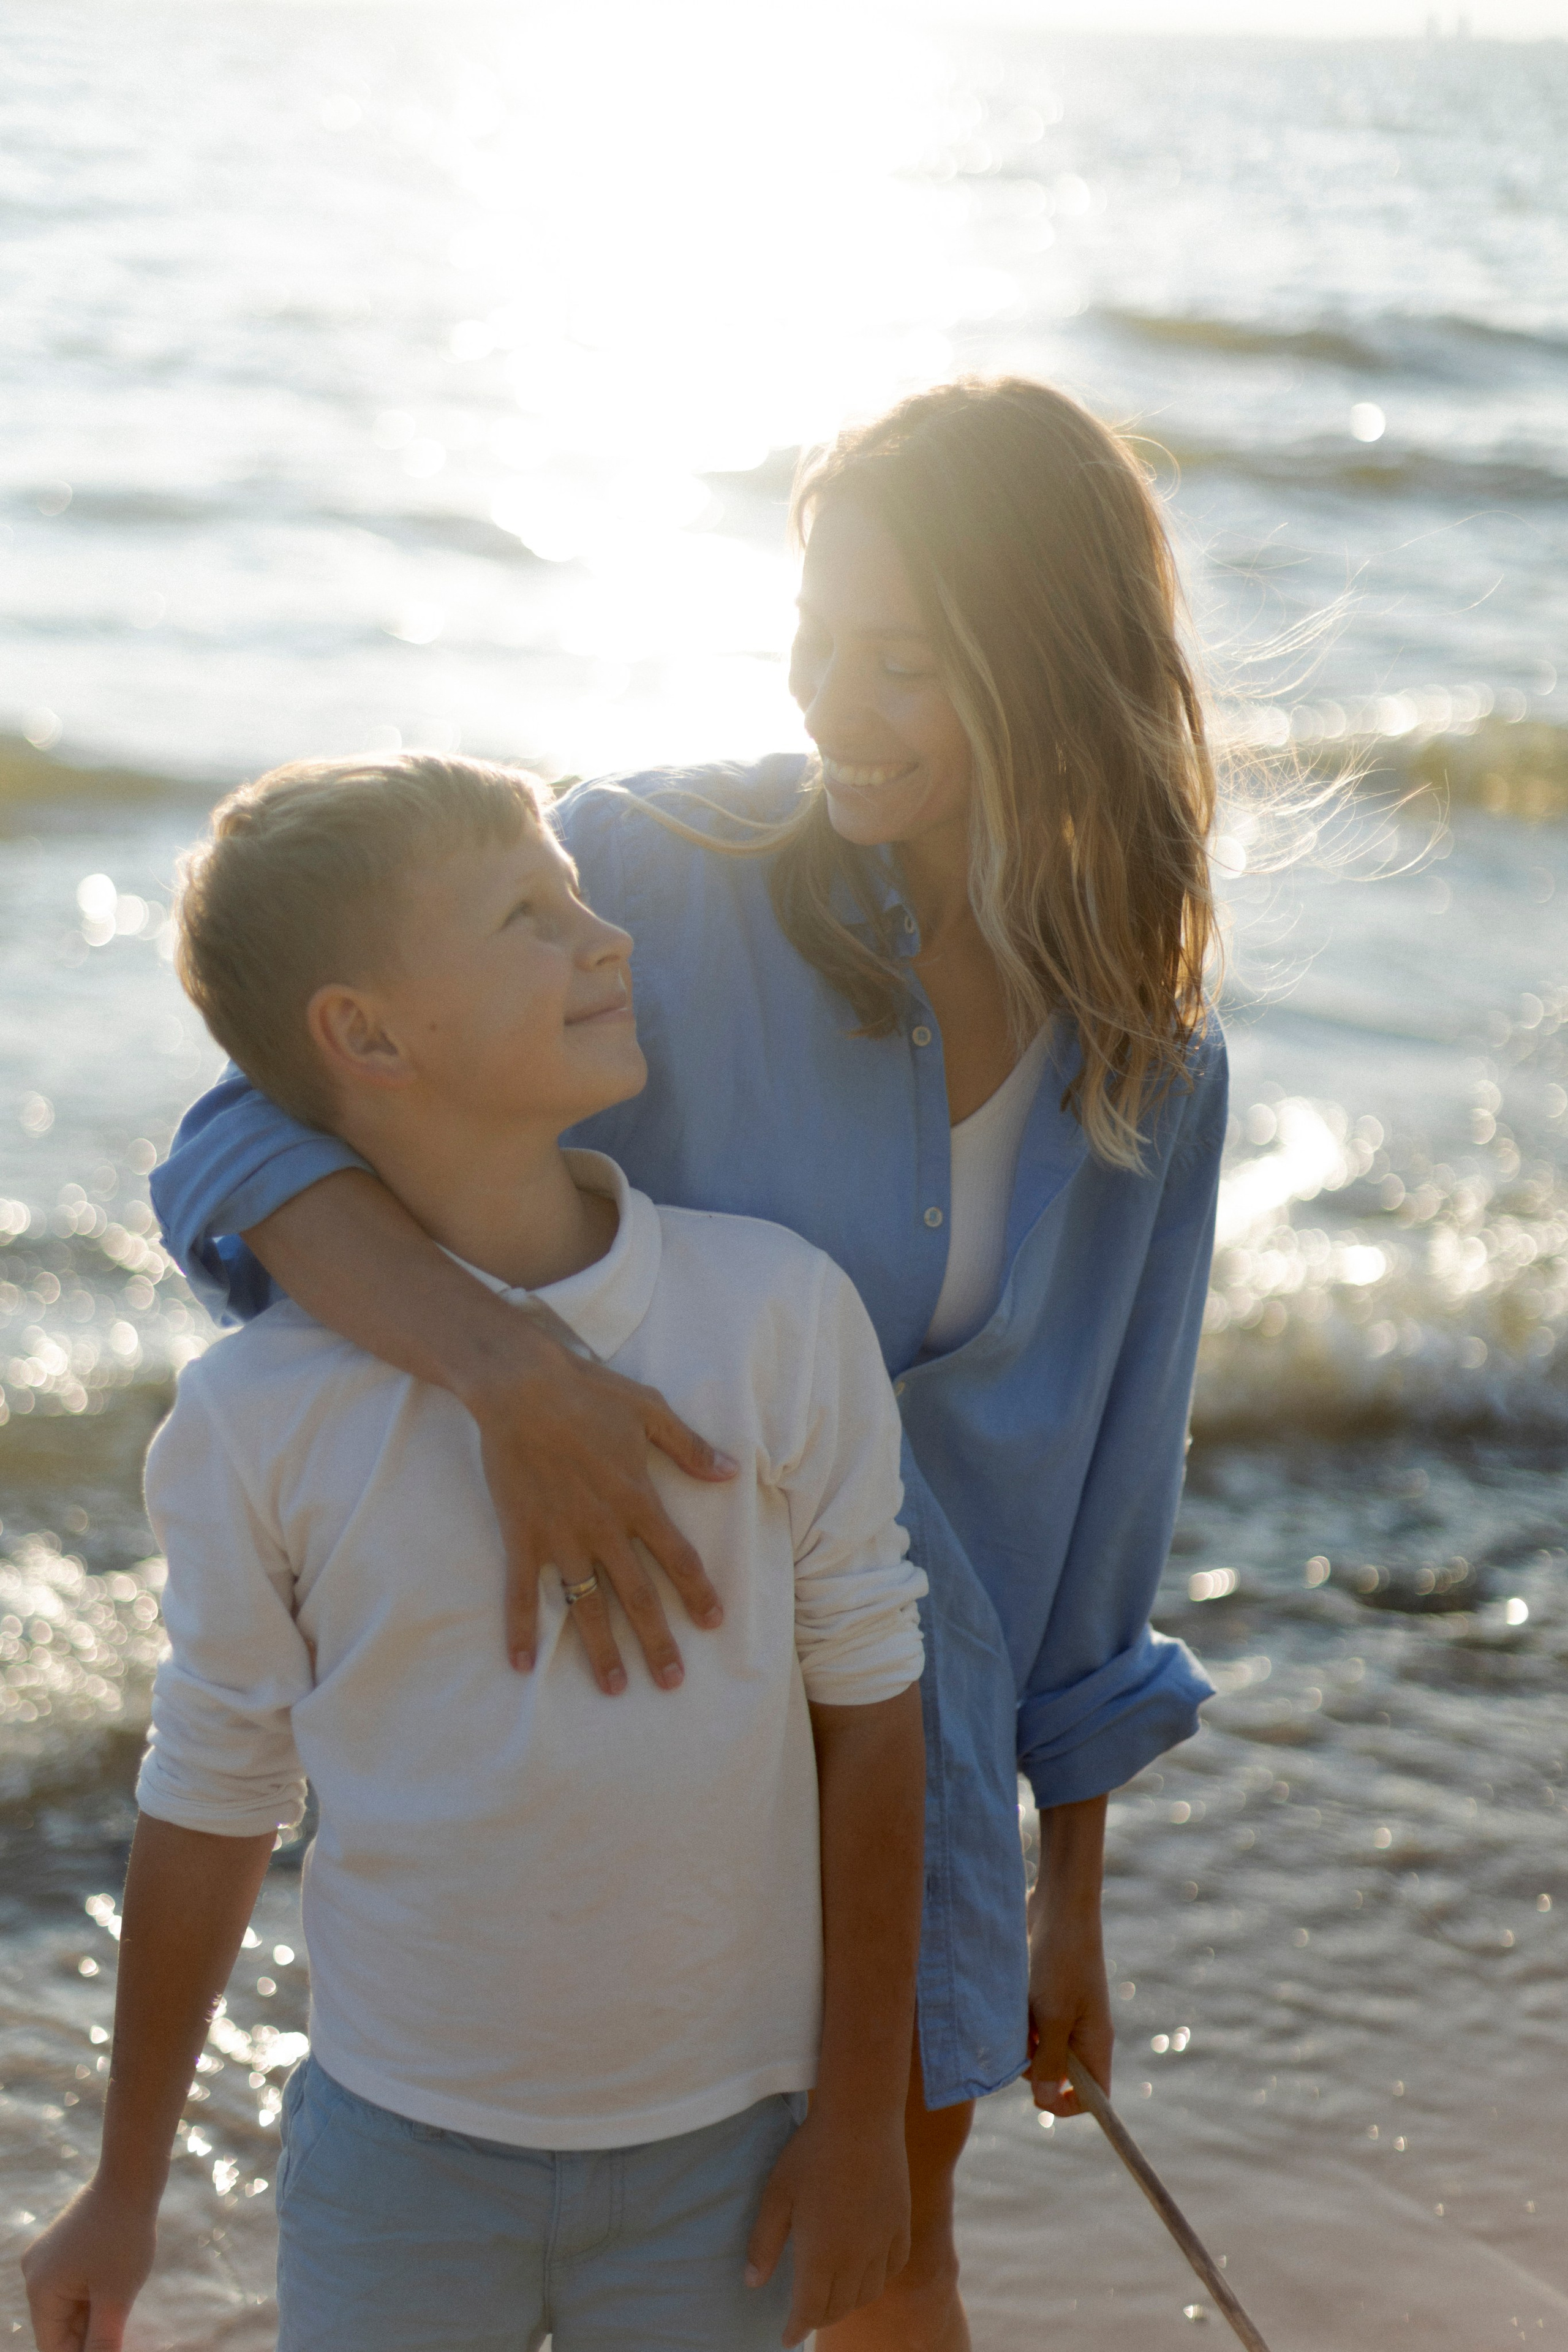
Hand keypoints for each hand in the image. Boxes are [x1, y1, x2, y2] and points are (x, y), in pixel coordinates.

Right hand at [21, 2183, 156, 2351]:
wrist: (131, 2178)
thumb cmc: (124, 2236)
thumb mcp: (116, 2297)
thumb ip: (102, 2342)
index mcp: (40, 2291)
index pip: (54, 2347)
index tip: (110, 2351)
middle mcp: (35, 2276)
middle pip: (60, 2329)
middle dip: (88, 2341)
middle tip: (120, 2339)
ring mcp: (47, 2261)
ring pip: (69, 2309)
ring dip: (93, 2320)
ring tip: (121, 2313)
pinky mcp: (62, 2249)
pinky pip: (74, 2288)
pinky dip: (93, 2300)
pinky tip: (117, 2298)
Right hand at [466, 1323, 736, 1693]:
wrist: (520, 1384)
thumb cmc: (589, 1392)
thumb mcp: (651, 1410)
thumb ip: (691, 1447)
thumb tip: (732, 1472)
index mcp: (638, 1499)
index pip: (678, 1558)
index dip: (697, 1592)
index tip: (713, 1623)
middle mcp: (603, 1527)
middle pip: (637, 1596)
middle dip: (657, 1642)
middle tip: (672, 1682)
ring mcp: (561, 1536)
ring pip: (586, 1605)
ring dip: (601, 1649)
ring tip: (614, 1688)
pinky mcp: (521, 1535)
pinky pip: (521, 1591)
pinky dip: (520, 1628)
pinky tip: (521, 1664)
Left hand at [744, 2108, 910, 2346]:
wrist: (861, 2118)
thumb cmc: (811, 2153)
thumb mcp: (776, 2195)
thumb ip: (764, 2243)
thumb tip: (751, 2283)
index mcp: (821, 2256)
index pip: (809, 2310)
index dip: (796, 2328)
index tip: (787, 2338)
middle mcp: (855, 2258)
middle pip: (839, 2307)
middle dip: (819, 2317)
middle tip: (806, 2314)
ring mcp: (882, 2242)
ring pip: (867, 2293)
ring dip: (848, 2302)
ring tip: (834, 2296)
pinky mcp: (901, 2224)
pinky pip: (893, 2267)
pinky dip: (878, 2280)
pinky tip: (868, 2272)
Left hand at [1024, 1897, 1113, 2120]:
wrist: (1058, 1905)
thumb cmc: (1060, 1960)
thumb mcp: (1052, 2015)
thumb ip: (1048, 2060)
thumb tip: (1046, 2102)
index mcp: (1095, 2042)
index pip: (1094, 2096)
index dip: (1068, 2105)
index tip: (1038, 2095)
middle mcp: (1083, 2032)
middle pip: (1060, 2075)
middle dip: (1035, 2069)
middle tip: (1022, 2041)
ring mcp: (1065, 2013)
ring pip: (1040, 2050)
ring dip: (1022, 2042)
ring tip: (1017, 2013)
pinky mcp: (1046, 1996)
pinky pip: (1030, 2025)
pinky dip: (1018, 2021)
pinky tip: (1013, 2000)